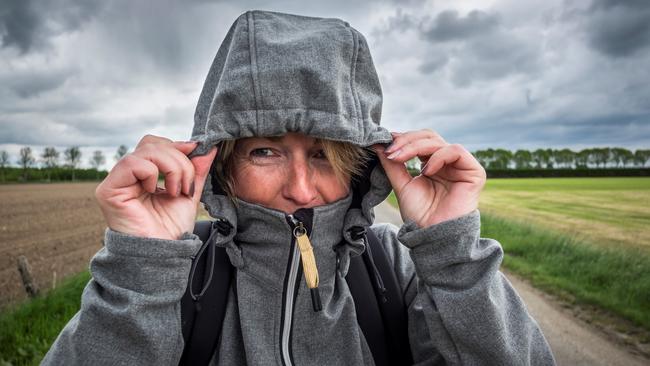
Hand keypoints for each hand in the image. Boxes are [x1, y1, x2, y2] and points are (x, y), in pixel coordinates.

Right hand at [95, 135, 217, 239]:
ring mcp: (117, 181)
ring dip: (171, 168)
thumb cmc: (172, 228)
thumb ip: (196, 170)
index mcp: (145, 174)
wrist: (163, 253)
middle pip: (152, 144)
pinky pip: (132, 164)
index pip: (157, 145)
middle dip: (178, 159)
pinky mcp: (108, 189)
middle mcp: (128, 175)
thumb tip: (208, 147)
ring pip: (146, 151)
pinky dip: (152, 174)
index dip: (177, 146)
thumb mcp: (189, 193)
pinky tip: (156, 192)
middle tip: (187, 184)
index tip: (196, 152)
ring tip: (177, 191)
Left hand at [374, 130, 485, 227]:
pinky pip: (456, 151)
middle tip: (391, 151)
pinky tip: (426, 170)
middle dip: (406, 141)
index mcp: (431, 164)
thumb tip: (377, 143)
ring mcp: (460, 165)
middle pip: (428, 136)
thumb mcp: (401, 185)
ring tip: (400, 158)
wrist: (434, 236)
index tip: (383, 143)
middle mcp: (446, 162)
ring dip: (416, 146)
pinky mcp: (474, 171)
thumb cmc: (420, 215)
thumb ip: (392, 164)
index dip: (402, 139)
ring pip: (438, 141)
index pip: (419, 140)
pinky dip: (438, 156)